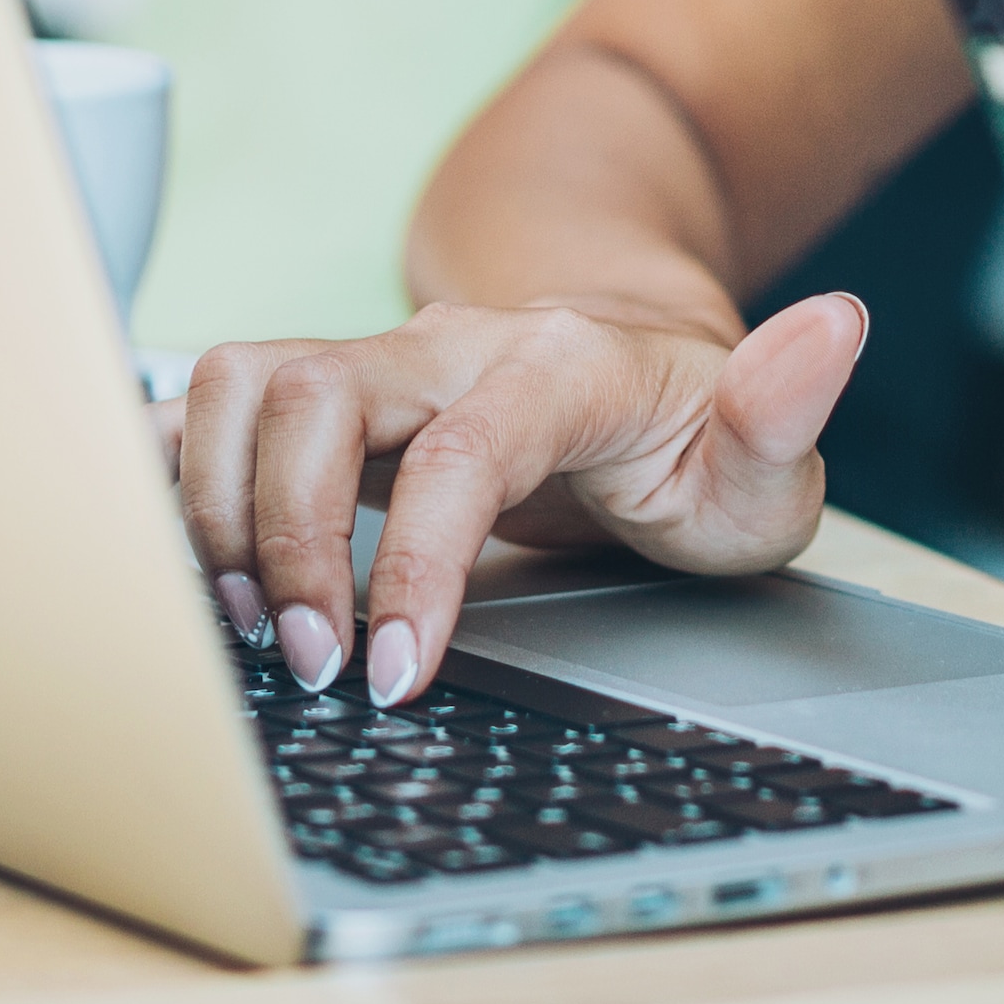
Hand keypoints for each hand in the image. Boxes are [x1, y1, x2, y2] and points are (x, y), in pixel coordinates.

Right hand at [158, 292, 872, 706]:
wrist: (635, 371)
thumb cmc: (693, 440)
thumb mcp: (763, 458)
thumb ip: (787, 408)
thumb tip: (835, 325)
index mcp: (557, 367)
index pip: (460, 452)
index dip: (413, 566)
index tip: (399, 677)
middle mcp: (447, 344)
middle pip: (313, 392)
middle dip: (284, 538)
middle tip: (312, 665)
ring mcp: (373, 360)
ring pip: (242, 379)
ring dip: (216, 505)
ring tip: (246, 625)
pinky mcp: (317, 390)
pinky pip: (208, 399)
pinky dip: (168, 469)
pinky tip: (170, 557)